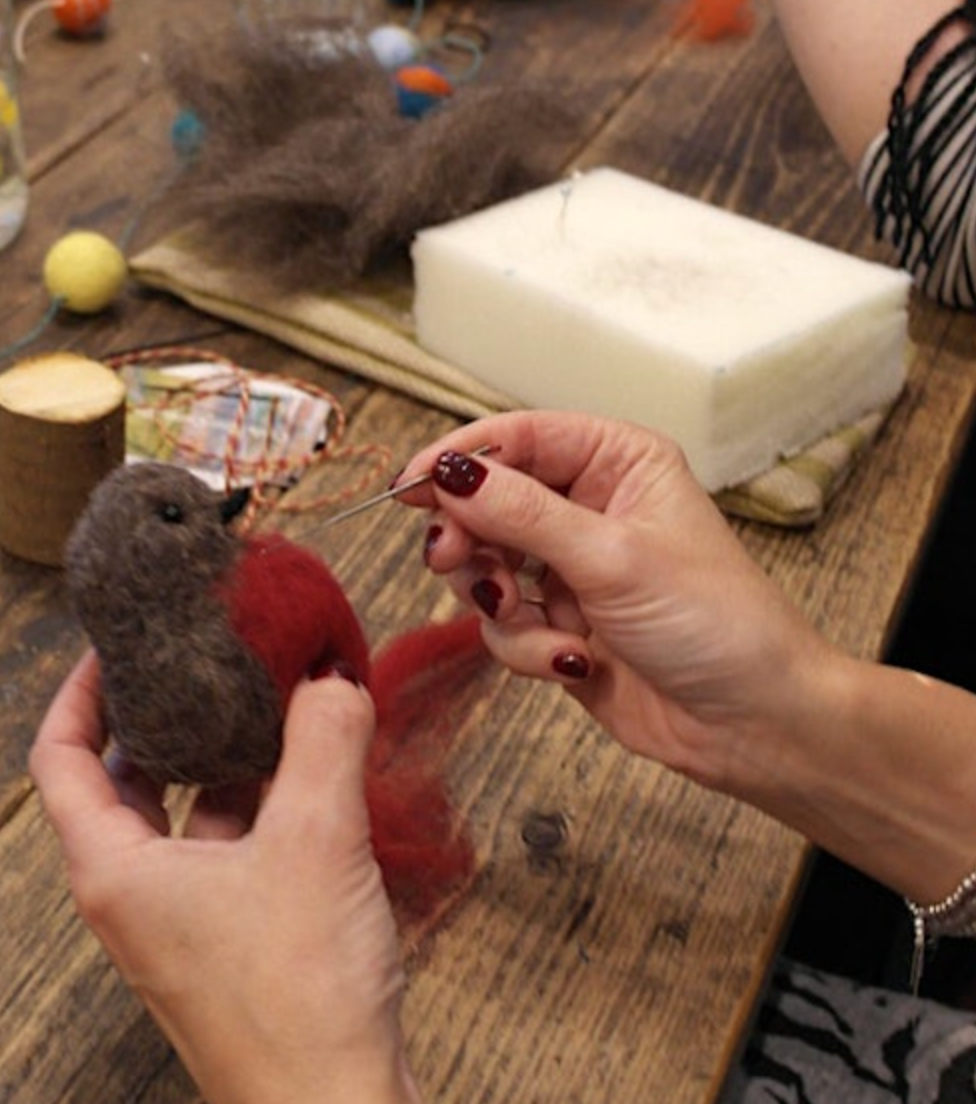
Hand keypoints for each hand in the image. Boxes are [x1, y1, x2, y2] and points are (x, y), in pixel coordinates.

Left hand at [30, 650, 419, 1103]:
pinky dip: (261, 803)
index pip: (60, 759)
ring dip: (223, 758)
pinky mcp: (230, 940)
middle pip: (125, 781)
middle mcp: (135, 894)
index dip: (79, 692)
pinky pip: (231, 848)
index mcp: (115, 870)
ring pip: (186, 814)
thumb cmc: (300, 997)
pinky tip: (309, 772)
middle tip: (202, 664)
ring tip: (269, 703)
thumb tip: (332, 672)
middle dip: (164, 717)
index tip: (115, 646)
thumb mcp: (315, 839)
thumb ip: (324, 739)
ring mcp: (182, 921)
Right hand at [399, 411, 839, 793]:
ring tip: (527, 617)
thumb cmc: (714, 622)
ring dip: (498, 599)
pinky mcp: (558, 623)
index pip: (520, 437)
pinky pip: (503, 624)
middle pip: (487, 501)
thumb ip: (521, 513)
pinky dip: (526, 645)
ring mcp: (570, 567)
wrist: (751, 725)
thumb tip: (448, 471)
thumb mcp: (612, 557)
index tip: (410, 484)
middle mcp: (589, 506)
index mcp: (617, 462)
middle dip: (471, 537)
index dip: (462, 458)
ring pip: (485, 564)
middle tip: (454, 562)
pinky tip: (571, 662)